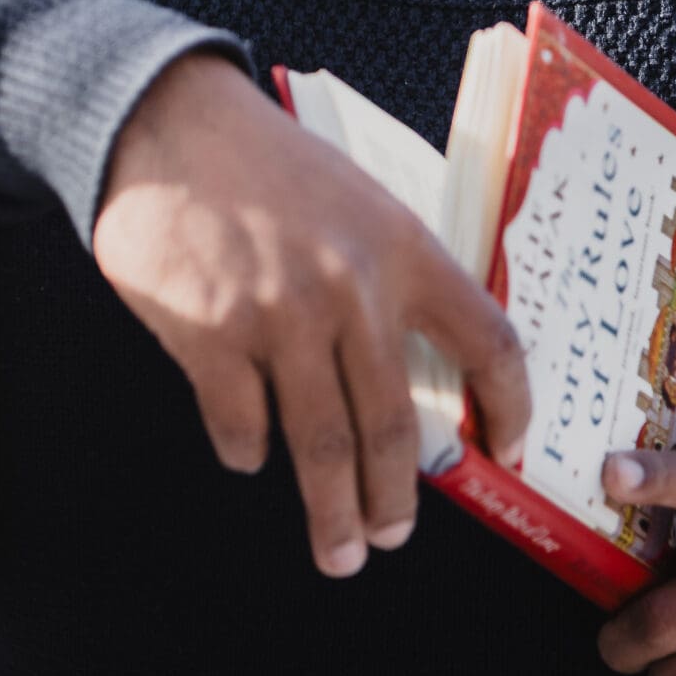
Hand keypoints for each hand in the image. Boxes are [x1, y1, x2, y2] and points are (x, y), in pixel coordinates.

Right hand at [91, 52, 529, 580]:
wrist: (165, 124)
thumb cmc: (263, 161)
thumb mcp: (356, 196)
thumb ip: (390, 272)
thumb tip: (417, 368)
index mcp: (401, 246)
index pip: (487, 340)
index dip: (510, 406)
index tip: (508, 451)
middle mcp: (350, 287)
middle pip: (394, 425)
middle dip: (395, 499)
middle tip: (391, 535)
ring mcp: (279, 316)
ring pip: (322, 445)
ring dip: (333, 513)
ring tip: (340, 551)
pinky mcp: (212, 335)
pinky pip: (242, 426)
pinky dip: (249, 451)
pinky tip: (250, 452)